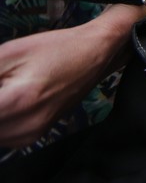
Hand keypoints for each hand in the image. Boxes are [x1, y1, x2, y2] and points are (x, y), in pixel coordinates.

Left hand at [0, 22, 123, 148]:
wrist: (96, 55)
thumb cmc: (56, 48)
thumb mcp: (11, 51)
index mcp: (17, 101)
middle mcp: (24, 126)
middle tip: (2, 80)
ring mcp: (29, 135)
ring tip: (5, 87)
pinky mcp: (33, 137)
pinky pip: (1, 136)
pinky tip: (7, 99)